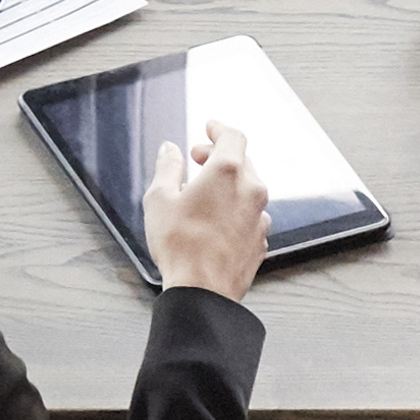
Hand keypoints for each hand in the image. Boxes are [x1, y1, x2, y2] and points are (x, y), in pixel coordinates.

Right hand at [145, 119, 271, 300]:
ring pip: (249, 189)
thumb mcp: (159, 199)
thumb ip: (167, 168)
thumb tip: (169, 150)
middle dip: (219, 155)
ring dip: (229, 184)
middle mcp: (251, 190)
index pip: (233, 136)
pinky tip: (217, 220)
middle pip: (242, 161)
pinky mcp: (260, 240)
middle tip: (198, 159)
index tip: (210, 127)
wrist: (202, 292)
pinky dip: (236, 209)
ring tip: (205, 193)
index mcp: (227, 172)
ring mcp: (259, 217)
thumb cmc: (180, 247)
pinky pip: (250, 215)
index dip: (219, 128)